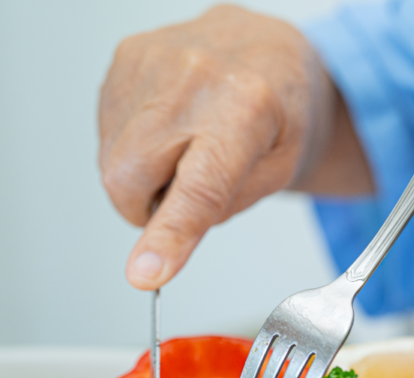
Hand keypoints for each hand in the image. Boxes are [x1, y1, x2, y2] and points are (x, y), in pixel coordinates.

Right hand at [99, 5, 367, 289]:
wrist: (270, 47)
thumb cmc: (283, 107)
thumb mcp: (282, 168)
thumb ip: (228, 205)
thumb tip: (166, 245)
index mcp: (248, 106)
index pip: (200, 185)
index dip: (171, 234)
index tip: (146, 273)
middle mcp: (194, 77)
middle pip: (132, 178)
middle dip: (152, 207)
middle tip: (194, 187)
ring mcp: (152, 61)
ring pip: (113, 161)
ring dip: (144, 175)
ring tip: (190, 145)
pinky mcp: (125, 57)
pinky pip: (108, 132)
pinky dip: (136, 147)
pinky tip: (172, 126)